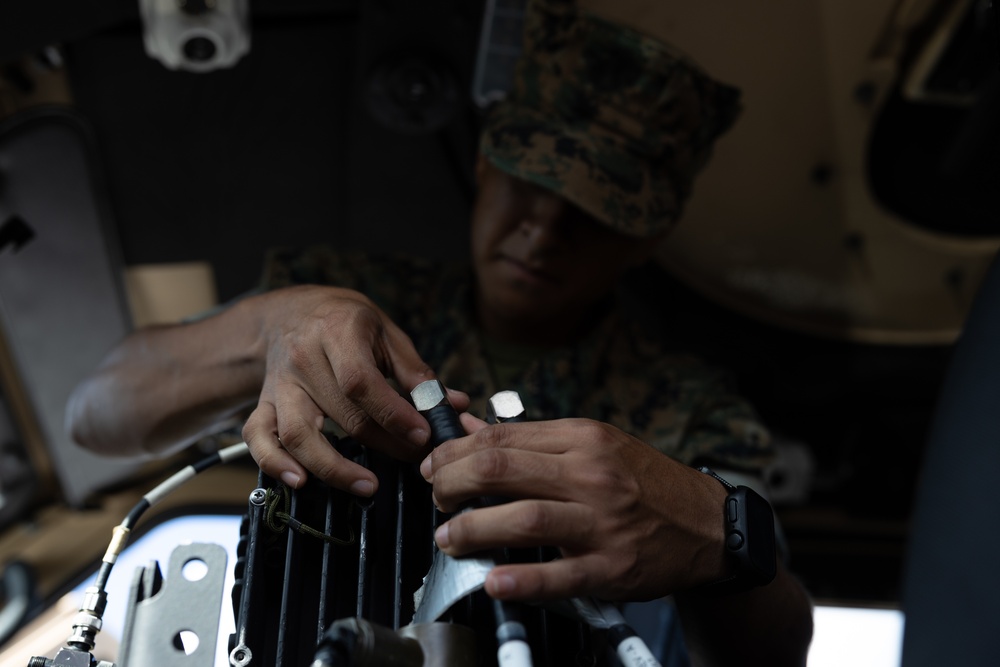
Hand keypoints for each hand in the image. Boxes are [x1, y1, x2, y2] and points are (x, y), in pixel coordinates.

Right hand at [242, 285, 466, 494]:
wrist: (289, 313)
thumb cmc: (345, 322)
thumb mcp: (385, 332)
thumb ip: (417, 372)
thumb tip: (454, 405)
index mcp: (337, 332)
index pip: (362, 382)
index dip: (393, 414)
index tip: (422, 436)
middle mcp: (303, 359)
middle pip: (341, 414)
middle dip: (384, 445)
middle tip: (415, 460)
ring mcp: (279, 384)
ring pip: (298, 434)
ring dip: (333, 468)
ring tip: (367, 486)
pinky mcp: (263, 403)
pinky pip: (259, 438)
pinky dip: (275, 463)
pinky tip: (300, 482)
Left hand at [420, 415, 727, 601]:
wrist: (707, 524)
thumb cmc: (643, 482)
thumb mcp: (594, 445)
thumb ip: (531, 440)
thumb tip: (468, 427)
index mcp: (583, 438)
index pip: (502, 437)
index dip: (456, 451)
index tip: (435, 466)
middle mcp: (591, 474)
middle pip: (502, 470)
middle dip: (453, 484)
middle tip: (438, 500)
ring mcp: (603, 522)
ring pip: (524, 519)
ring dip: (473, 530)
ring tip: (449, 539)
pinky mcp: (613, 567)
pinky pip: (561, 575)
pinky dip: (522, 579)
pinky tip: (493, 581)